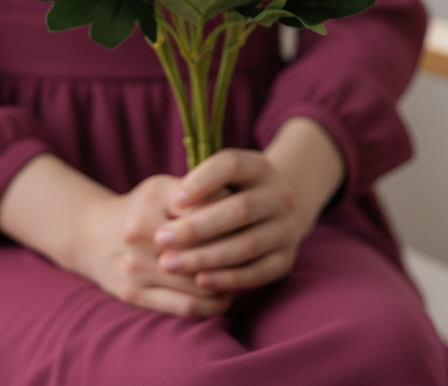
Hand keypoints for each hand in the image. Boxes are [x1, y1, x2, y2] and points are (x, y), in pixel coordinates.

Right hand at [75, 174, 233, 317]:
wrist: (90, 235)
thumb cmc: (141, 209)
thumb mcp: (163, 189)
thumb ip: (199, 193)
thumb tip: (240, 205)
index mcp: (153, 196)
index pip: (207, 208)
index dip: (232, 216)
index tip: (248, 220)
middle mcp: (141, 230)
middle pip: (204, 247)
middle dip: (233, 251)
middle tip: (253, 252)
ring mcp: (135, 265)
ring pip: (198, 281)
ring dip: (227, 282)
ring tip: (242, 277)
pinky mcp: (134, 294)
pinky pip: (185, 307)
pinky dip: (211, 304)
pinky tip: (224, 296)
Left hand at [153, 149, 307, 292]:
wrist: (274, 212)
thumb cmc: (232, 192)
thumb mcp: (222, 178)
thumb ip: (201, 185)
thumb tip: (172, 205)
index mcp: (259, 167)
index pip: (231, 166)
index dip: (202, 182)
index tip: (173, 201)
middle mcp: (279, 195)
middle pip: (239, 210)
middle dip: (196, 227)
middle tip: (160, 238)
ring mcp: (286, 228)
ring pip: (246, 245)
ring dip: (205, 257)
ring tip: (170, 263)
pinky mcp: (285, 260)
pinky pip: (257, 273)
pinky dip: (228, 278)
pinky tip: (200, 281)